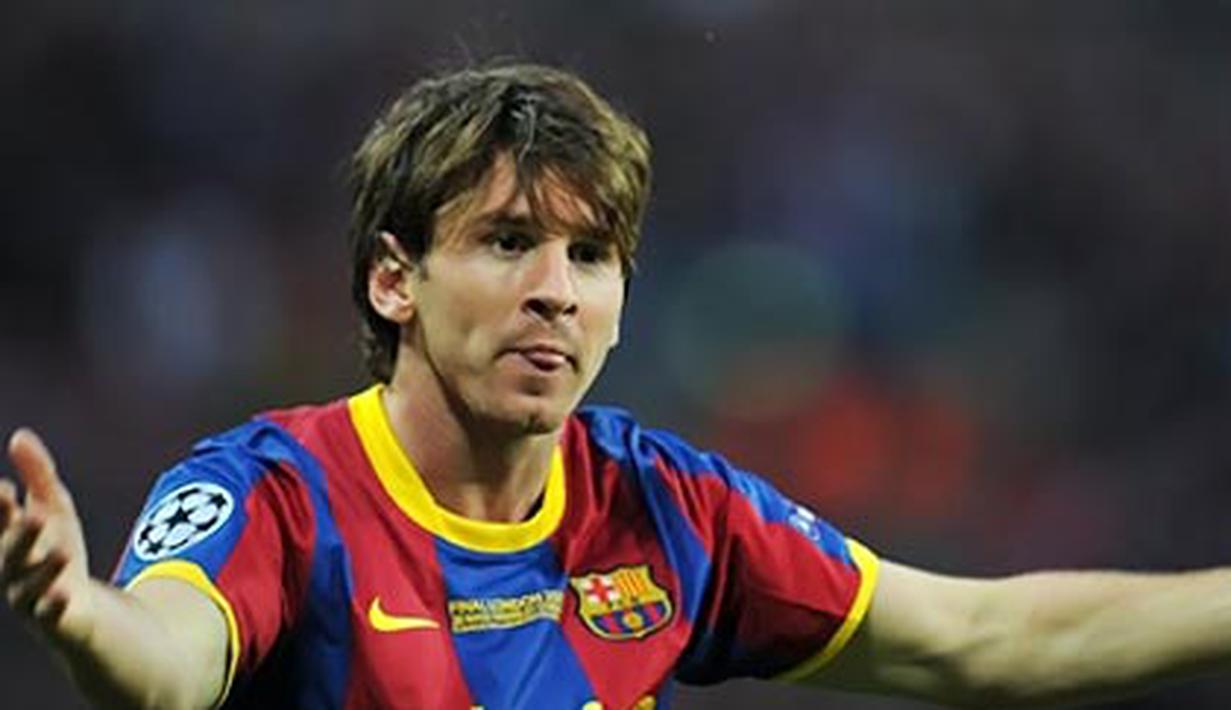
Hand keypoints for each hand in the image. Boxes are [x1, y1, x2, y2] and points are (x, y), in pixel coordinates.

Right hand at [1, 428, 94, 648]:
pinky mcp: (51, 618)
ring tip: (62, 552)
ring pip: (30, 584)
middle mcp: (12, 570)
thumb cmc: (55, 551)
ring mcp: (29, 596)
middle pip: (13, 552)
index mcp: (9, 541)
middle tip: (33, 515)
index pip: (0, 522)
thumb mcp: (53, 507)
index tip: (4, 489)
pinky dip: (54, 604)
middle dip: (20, 535)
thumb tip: (19, 435)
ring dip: (43, 569)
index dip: (0, 509)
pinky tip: (64, 593)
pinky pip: (50, 613)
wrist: (75, 608)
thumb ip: (37, 474)